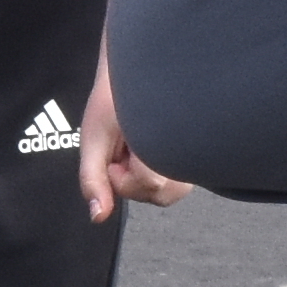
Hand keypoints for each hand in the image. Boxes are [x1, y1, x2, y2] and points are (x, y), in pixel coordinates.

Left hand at [77, 60, 187, 220]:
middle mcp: (187, 150)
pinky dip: (156, 172)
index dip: (121, 171)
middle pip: (161, 194)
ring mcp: (194, 155)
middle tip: (125, 146)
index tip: (116, 145)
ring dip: (145, 175)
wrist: (136, 69)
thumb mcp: (93, 137)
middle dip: (133, 178)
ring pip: (169, 192)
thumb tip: (99, 216)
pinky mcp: (193, 158)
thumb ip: (93, 179)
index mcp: (165, 139)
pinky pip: (175, 184)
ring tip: (137, 145)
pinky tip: (148, 149)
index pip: (149, 182)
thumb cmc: (113, 98)